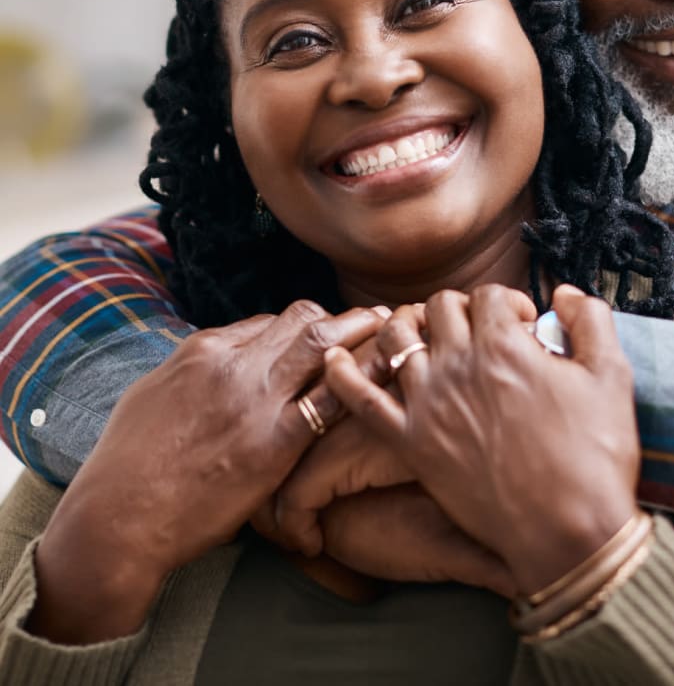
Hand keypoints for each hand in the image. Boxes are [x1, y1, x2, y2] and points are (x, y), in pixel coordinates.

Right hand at [31, 302, 384, 643]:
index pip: (268, 321)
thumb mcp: (152, 396)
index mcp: (203, 349)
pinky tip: (388, 377)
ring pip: (322, 340)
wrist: (119, 517)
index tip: (327, 335)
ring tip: (393, 333)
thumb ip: (191, 372)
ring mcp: (256, 398)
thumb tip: (213, 359)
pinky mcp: (275, 440)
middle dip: (342, 317)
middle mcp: (234, 362)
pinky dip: (363, 379)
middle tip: (376, 320)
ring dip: (362, 331)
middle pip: (302, 318)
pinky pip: (332, 397)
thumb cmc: (126, 465)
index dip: (304, 326)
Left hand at [323, 284, 640, 595]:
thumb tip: (563, 293)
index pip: (490, 295)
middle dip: (462, 308)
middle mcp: (459, 365)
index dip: (510, 303)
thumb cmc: (595, 455)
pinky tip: (334, 357)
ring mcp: (429, 404)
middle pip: (440, 306)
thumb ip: (591, 320)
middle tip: (479, 332)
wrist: (569, 532)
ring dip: (408, 326)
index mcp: (505, 345)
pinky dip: (343, 375)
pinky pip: (362, 401)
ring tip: (424, 335)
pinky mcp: (412, 444)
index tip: (525, 326)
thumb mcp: (612, 376)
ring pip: (396, 340)